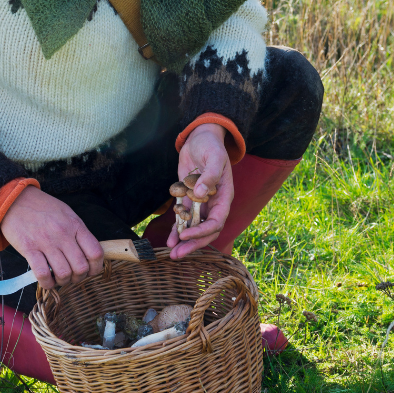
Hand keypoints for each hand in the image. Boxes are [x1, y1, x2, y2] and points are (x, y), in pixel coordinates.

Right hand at [0, 187, 103, 287]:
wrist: (15, 199)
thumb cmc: (43, 208)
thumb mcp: (67, 214)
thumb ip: (78, 232)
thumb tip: (88, 254)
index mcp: (75, 225)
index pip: (95, 253)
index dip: (96, 268)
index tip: (90, 271)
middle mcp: (63, 234)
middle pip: (81, 267)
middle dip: (79, 278)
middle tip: (73, 276)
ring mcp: (46, 242)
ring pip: (63, 273)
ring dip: (63, 281)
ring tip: (59, 278)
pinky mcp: (29, 249)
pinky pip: (42, 274)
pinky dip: (47, 283)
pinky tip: (47, 280)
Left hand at [169, 123, 234, 258]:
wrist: (201, 137)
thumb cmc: (211, 146)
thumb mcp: (214, 157)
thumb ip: (210, 176)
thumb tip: (201, 194)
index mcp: (224, 196)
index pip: (216, 221)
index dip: (202, 231)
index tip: (185, 235)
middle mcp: (214, 203)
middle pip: (206, 231)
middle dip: (193, 244)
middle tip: (178, 255)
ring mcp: (201, 203)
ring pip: (194, 228)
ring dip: (184, 241)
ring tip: (172, 253)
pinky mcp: (188, 199)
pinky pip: (183, 218)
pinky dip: (176, 229)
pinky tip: (169, 240)